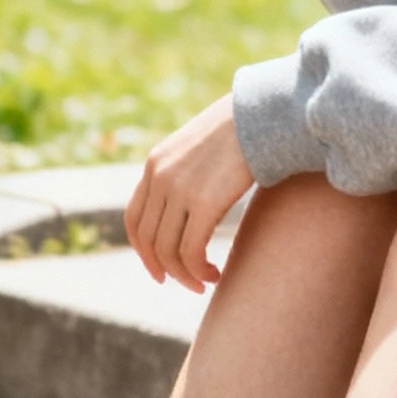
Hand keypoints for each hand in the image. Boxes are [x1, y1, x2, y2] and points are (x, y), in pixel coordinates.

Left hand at [125, 95, 251, 292]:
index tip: (159, 267)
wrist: (262, 114)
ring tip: (203, 283)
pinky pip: (191, 251)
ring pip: (168, 250)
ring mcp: (179, 190)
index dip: (143, 249)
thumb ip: (187, 171)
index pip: (134, 217)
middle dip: (163, 268)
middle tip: (185, 283)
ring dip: (184, 275)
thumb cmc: (241, 130)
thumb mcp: (200, 147)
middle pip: (148, 239)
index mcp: (155, 164)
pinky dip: (198, 270)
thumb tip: (194, 199)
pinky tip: (214, 274)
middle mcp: (160, 178)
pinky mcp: (204, 202)